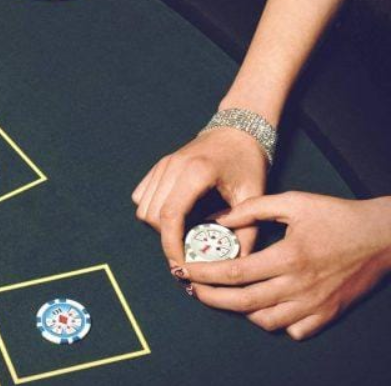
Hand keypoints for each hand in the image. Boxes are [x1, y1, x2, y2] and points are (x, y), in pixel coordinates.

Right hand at [132, 127, 267, 265]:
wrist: (237, 132)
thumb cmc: (247, 162)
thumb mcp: (253, 196)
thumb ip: (246, 231)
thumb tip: (236, 265)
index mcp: (196, 172)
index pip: (170, 215)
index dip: (171, 244)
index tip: (180, 264)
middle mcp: (172, 167)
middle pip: (152, 216)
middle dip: (167, 238)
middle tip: (190, 247)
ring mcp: (162, 166)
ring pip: (143, 209)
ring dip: (160, 227)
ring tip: (186, 230)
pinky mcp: (158, 167)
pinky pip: (142, 198)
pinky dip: (153, 212)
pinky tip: (176, 215)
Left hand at [174, 193, 390, 339]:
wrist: (384, 236)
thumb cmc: (337, 215)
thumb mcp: (293, 201)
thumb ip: (252, 209)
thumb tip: (218, 219)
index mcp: (289, 257)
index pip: (234, 273)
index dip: (203, 273)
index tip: (182, 269)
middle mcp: (300, 285)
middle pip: (242, 302)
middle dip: (209, 297)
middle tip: (191, 287)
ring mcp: (315, 304)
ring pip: (265, 321)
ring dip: (240, 310)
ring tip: (226, 294)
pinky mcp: (327, 314)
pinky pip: (292, 330)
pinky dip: (273, 321)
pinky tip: (264, 305)